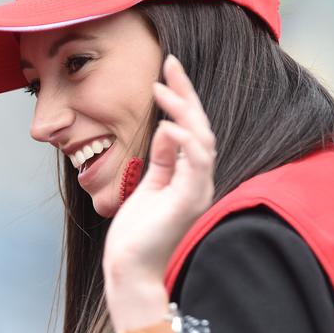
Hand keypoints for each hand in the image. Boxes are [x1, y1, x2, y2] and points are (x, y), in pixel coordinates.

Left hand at [103, 54, 215, 329]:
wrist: (131, 269)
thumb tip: (167, 128)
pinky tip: (168, 124)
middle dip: (186, 93)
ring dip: (183, 110)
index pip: (191, 129)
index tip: (167, 73)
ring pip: (202, 138)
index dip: (182, 99)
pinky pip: (196, 161)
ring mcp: (198, 189)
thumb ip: (162, 158)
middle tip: (171, 63)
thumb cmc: (138, 231)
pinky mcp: (191, 199)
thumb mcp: (149, 184)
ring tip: (161, 89)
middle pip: (201, 126)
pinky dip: (184, 140)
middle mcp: (200, 179)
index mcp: (190, 175)